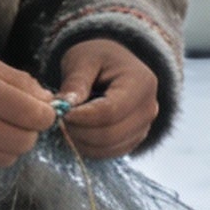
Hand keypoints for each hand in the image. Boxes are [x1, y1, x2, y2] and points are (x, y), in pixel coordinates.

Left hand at [57, 40, 158, 159]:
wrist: (116, 64)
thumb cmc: (100, 57)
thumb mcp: (84, 60)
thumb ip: (75, 82)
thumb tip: (62, 107)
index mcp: (141, 83)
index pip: (110, 112)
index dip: (82, 117)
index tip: (62, 113)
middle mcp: (149, 108)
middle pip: (110, 134)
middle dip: (80, 131)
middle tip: (61, 119)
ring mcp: (145, 126)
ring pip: (109, 147)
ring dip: (82, 141)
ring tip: (69, 123)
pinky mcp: (135, 138)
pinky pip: (110, 152)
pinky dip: (90, 147)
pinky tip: (79, 130)